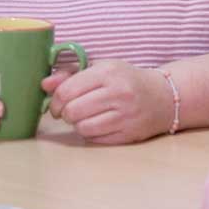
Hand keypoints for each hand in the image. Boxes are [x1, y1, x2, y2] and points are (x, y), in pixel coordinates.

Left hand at [42, 60, 170, 144]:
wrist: (164, 96)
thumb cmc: (127, 80)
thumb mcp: (102, 69)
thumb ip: (71, 74)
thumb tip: (44, 85)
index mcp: (109, 72)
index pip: (67, 91)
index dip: (55, 100)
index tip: (56, 104)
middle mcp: (119, 93)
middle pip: (72, 111)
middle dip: (65, 114)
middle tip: (70, 111)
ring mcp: (126, 115)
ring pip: (82, 127)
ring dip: (78, 124)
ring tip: (85, 117)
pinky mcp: (129, 134)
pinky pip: (95, 139)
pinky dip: (91, 133)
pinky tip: (98, 124)